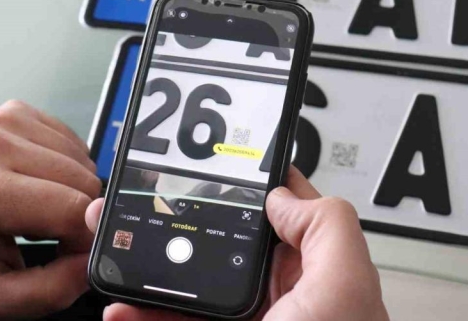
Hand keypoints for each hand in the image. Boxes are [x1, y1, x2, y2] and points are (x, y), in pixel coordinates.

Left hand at [0, 100, 100, 318]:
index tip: (65, 253)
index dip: (82, 240)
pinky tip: (40, 183)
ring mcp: (6, 121)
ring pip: (84, 162)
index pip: (72, 210)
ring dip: (74, 191)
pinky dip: (67, 168)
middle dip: (79, 216)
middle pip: (84, 183)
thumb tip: (92, 260)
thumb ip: (50, 291)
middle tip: (48, 232)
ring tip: (39, 207)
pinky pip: (74, 143)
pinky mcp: (17, 111)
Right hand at [84, 166, 387, 320]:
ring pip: (191, 283)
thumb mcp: (344, 289)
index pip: (280, 205)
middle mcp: (279, 288)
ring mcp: (246, 317)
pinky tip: (124, 310)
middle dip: (183, 223)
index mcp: (314, 265)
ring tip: (122, 257)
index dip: (246, 180)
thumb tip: (284, 195)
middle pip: (222, 239)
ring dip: (152, 271)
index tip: (207, 162)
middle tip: (144, 210)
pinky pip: (176, 320)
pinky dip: (145, 314)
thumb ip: (327, 229)